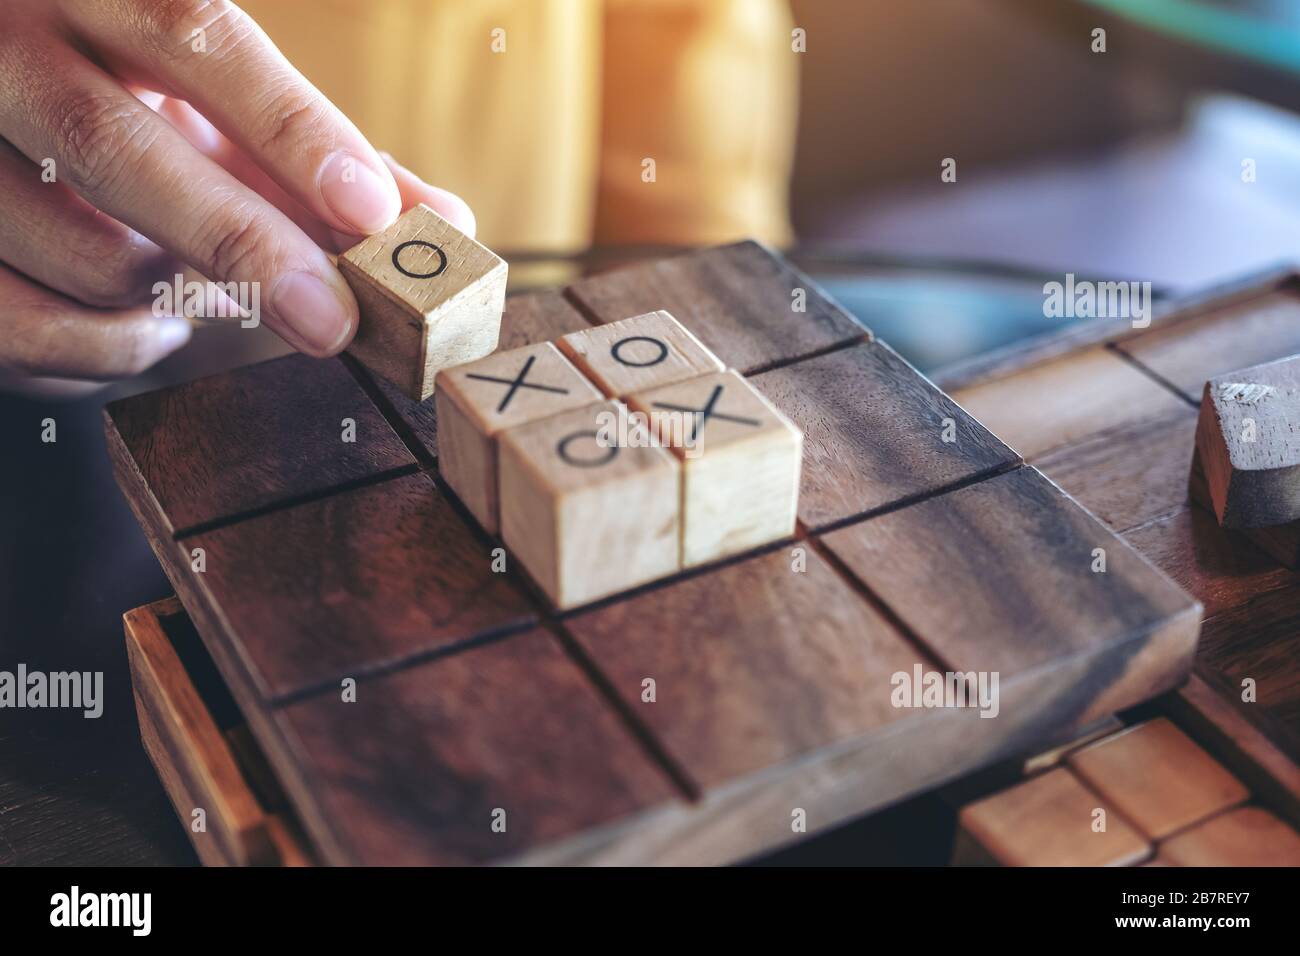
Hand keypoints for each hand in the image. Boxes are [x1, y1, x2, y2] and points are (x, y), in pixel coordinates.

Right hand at [0, 0, 473, 388]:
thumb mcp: (213, 107)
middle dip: (244, 244)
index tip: (370, 211)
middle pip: (115, 146)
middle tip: (334, 322)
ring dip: (173, 304)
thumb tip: (443, 222)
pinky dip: (108, 354)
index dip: (290, 127)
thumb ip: (316, 155)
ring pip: (79, 256)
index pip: (191, 30)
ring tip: (199, 293)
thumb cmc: (126, 103)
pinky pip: (25, 331)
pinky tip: (144, 329)